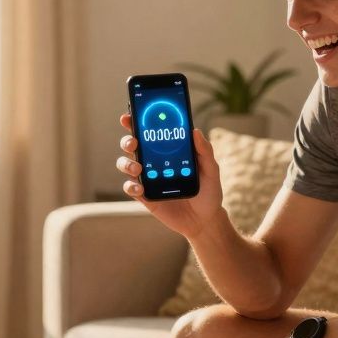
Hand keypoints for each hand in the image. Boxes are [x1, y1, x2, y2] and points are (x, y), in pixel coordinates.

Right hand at [116, 113, 222, 238]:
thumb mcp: (211, 170)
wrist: (205, 220)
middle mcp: (154, 162)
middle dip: (127, 141)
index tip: (129, 116)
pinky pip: (130, 188)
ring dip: (127, 164)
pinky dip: (131, 186)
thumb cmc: (209, 192)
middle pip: (132, 146)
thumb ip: (204, 151)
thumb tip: (195, 131)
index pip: (149, 133)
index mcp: (168, 151)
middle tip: (133, 142)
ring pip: (126, 165)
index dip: (135, 123)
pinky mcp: (145, 197)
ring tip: (138, 169)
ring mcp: (147, 179)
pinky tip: (140, 188)